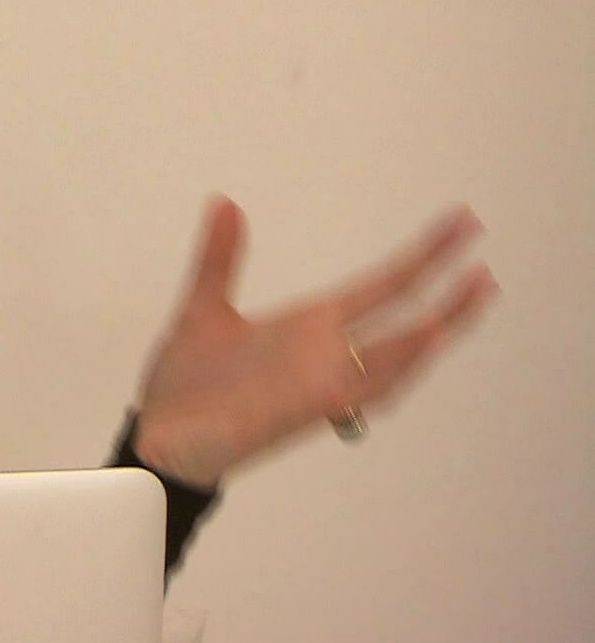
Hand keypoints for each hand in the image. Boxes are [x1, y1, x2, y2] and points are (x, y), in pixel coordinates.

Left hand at [130, 195, 498, 489]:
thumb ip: (220, 258)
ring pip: (393, 359)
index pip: (380, 287)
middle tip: (485, 260)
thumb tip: (225, 203)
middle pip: (401, 320)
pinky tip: (418, 343)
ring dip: (432, 330)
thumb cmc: (185, 387)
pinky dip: (389, 367)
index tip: (460, 225)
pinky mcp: (301, 409)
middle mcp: (322, 354)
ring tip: (472, 295)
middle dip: (445, 293)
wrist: (158, 438)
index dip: (421, 257)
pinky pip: (358, 390)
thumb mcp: (204, 308)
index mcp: (307, 327)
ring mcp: (318, 383)